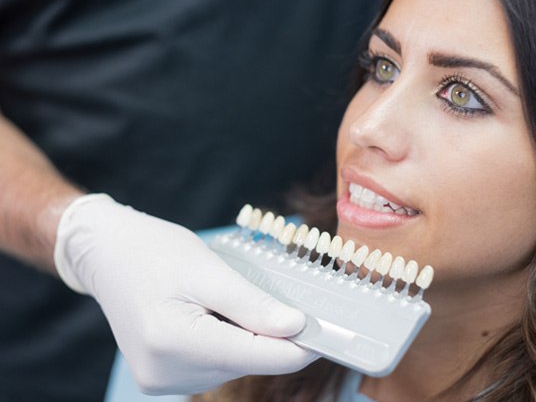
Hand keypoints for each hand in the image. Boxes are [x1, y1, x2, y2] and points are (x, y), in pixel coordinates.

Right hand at [54, 194, 315, 394]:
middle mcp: (166, 372)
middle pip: (246, 362)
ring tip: (224, 300)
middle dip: (270, 335)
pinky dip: (227, 342)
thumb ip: (252, 304)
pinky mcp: (163, 378)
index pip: (257, 356)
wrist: (107, 255)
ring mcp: (162, 380)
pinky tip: (212, 316)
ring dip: (246, 338)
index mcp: (173, 340)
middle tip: (277, 298)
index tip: (330, 332)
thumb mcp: (207, 268)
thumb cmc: (153, 251)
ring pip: (233, 366)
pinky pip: (215, 365)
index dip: (300, 345)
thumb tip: (297, 328)